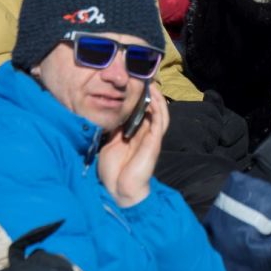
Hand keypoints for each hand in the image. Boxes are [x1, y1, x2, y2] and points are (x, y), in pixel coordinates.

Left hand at [98, 82, 167, 207]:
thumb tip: (109, 115)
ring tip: (152, 85)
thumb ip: (113, 130)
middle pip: (154, 110)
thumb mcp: (109, 144)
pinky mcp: (154, 143)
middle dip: (151, 95)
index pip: (142, 112)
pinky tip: (153, 99)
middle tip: (145, 80)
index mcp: (136, 135)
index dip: (140, 99)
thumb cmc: (113, 171)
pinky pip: (159, 123)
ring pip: (160, 114)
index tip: (135, 84)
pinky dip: (158, 110)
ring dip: (157, 99)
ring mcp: (151, 139)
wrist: (118, 190)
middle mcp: (146, 135)